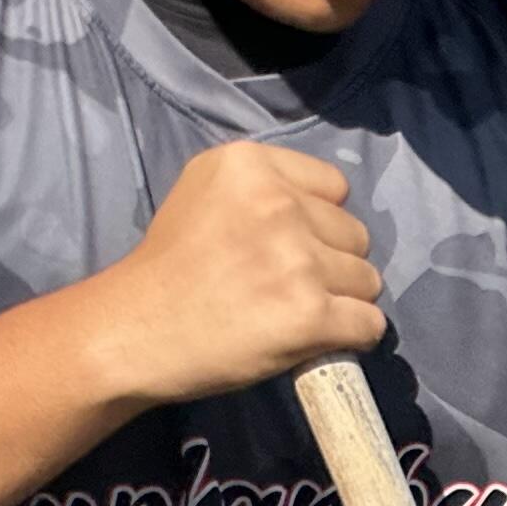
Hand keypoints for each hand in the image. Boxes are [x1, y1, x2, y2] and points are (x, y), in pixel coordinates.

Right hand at [81, 144, 383, 407]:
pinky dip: (354, 337)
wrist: (136, 330)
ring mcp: (298, 259)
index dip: (321, 222)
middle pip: (356, 235)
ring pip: (368, 281)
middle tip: (292, 287)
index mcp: (251, 165)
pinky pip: (370, 324)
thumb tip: (321, 213)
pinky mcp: (311, 313)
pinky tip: (321, 340)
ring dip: (344, 302)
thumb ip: (261, 189)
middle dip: (334, 263)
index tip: (293, 245)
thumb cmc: (170, 269)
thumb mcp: (203, 193)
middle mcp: (278, 203)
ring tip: (299, 314)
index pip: (335, 186)